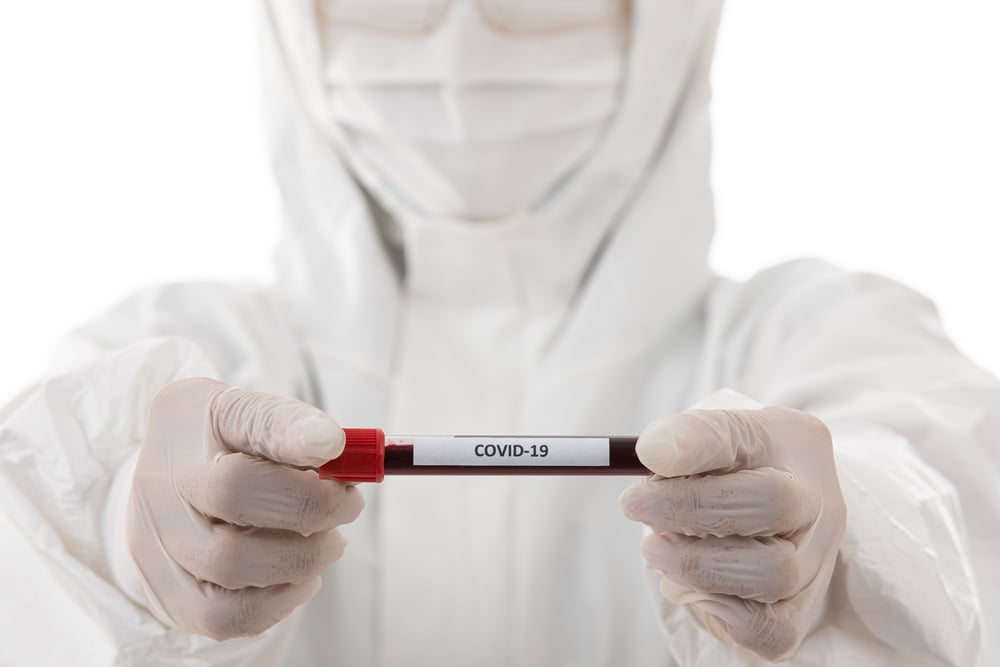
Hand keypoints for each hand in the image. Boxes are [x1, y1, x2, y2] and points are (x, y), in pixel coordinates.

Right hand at [127, 378, 363, 639]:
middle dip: (311, 508)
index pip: (241, 420)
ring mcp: (156, 543)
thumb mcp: (250, 414)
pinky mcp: (168, 595)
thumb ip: (290, 424)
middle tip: (348, 504)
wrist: (169, 489)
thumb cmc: (222, 445)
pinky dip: (281, 600)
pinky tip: (301, 576)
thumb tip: (330, 443)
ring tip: (327, 541)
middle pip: (234, 494)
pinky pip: (228, 616)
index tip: (333, 444)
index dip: (291, 433)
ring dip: (302, 556)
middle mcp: (161, 480)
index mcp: (188, 417)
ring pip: (231, 566)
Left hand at [620, 407, 845, 660]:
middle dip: (687, 507)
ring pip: (771, 572)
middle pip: (771, 502)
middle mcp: (817, 497)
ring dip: (695, 563)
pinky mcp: (800, 611)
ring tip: (658, 548)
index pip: (742, 432)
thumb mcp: (710, 439)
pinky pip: (768, 629)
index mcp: (789, 438)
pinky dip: (719, 610)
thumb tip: (653, 451)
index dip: (693, 442)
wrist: (773, 521)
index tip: (649, 452)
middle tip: (635, 504)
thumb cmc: (731, 473)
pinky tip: (695, 586)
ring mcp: (817, 558)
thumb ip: (683, 439)